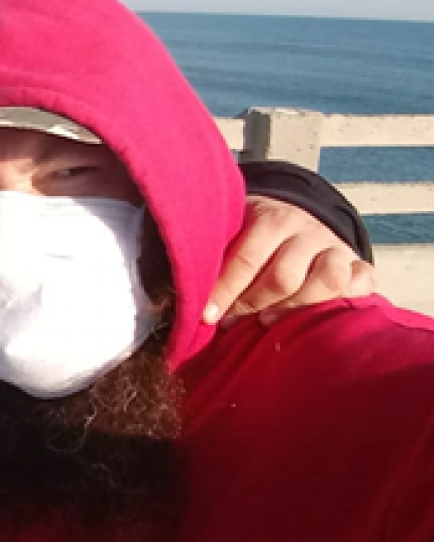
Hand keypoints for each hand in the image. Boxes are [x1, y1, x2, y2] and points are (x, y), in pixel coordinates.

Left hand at [203, 195, 376, 326]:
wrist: (300, 218)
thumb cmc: (253, 235)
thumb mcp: (233, 231)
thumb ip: (215, 254)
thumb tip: (180, 286)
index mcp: (273, 218)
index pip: (246, 258)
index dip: (224, 291)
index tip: (207, 316)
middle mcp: (309, 230)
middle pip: (284, 277)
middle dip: (254, 304)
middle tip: (233, 322)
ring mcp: (338, 248)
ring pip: (326, 281)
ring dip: (295, 308)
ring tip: (267, 323)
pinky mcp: (361, 267)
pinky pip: (361, 286)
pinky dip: (342, 303)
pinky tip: (316, 318)